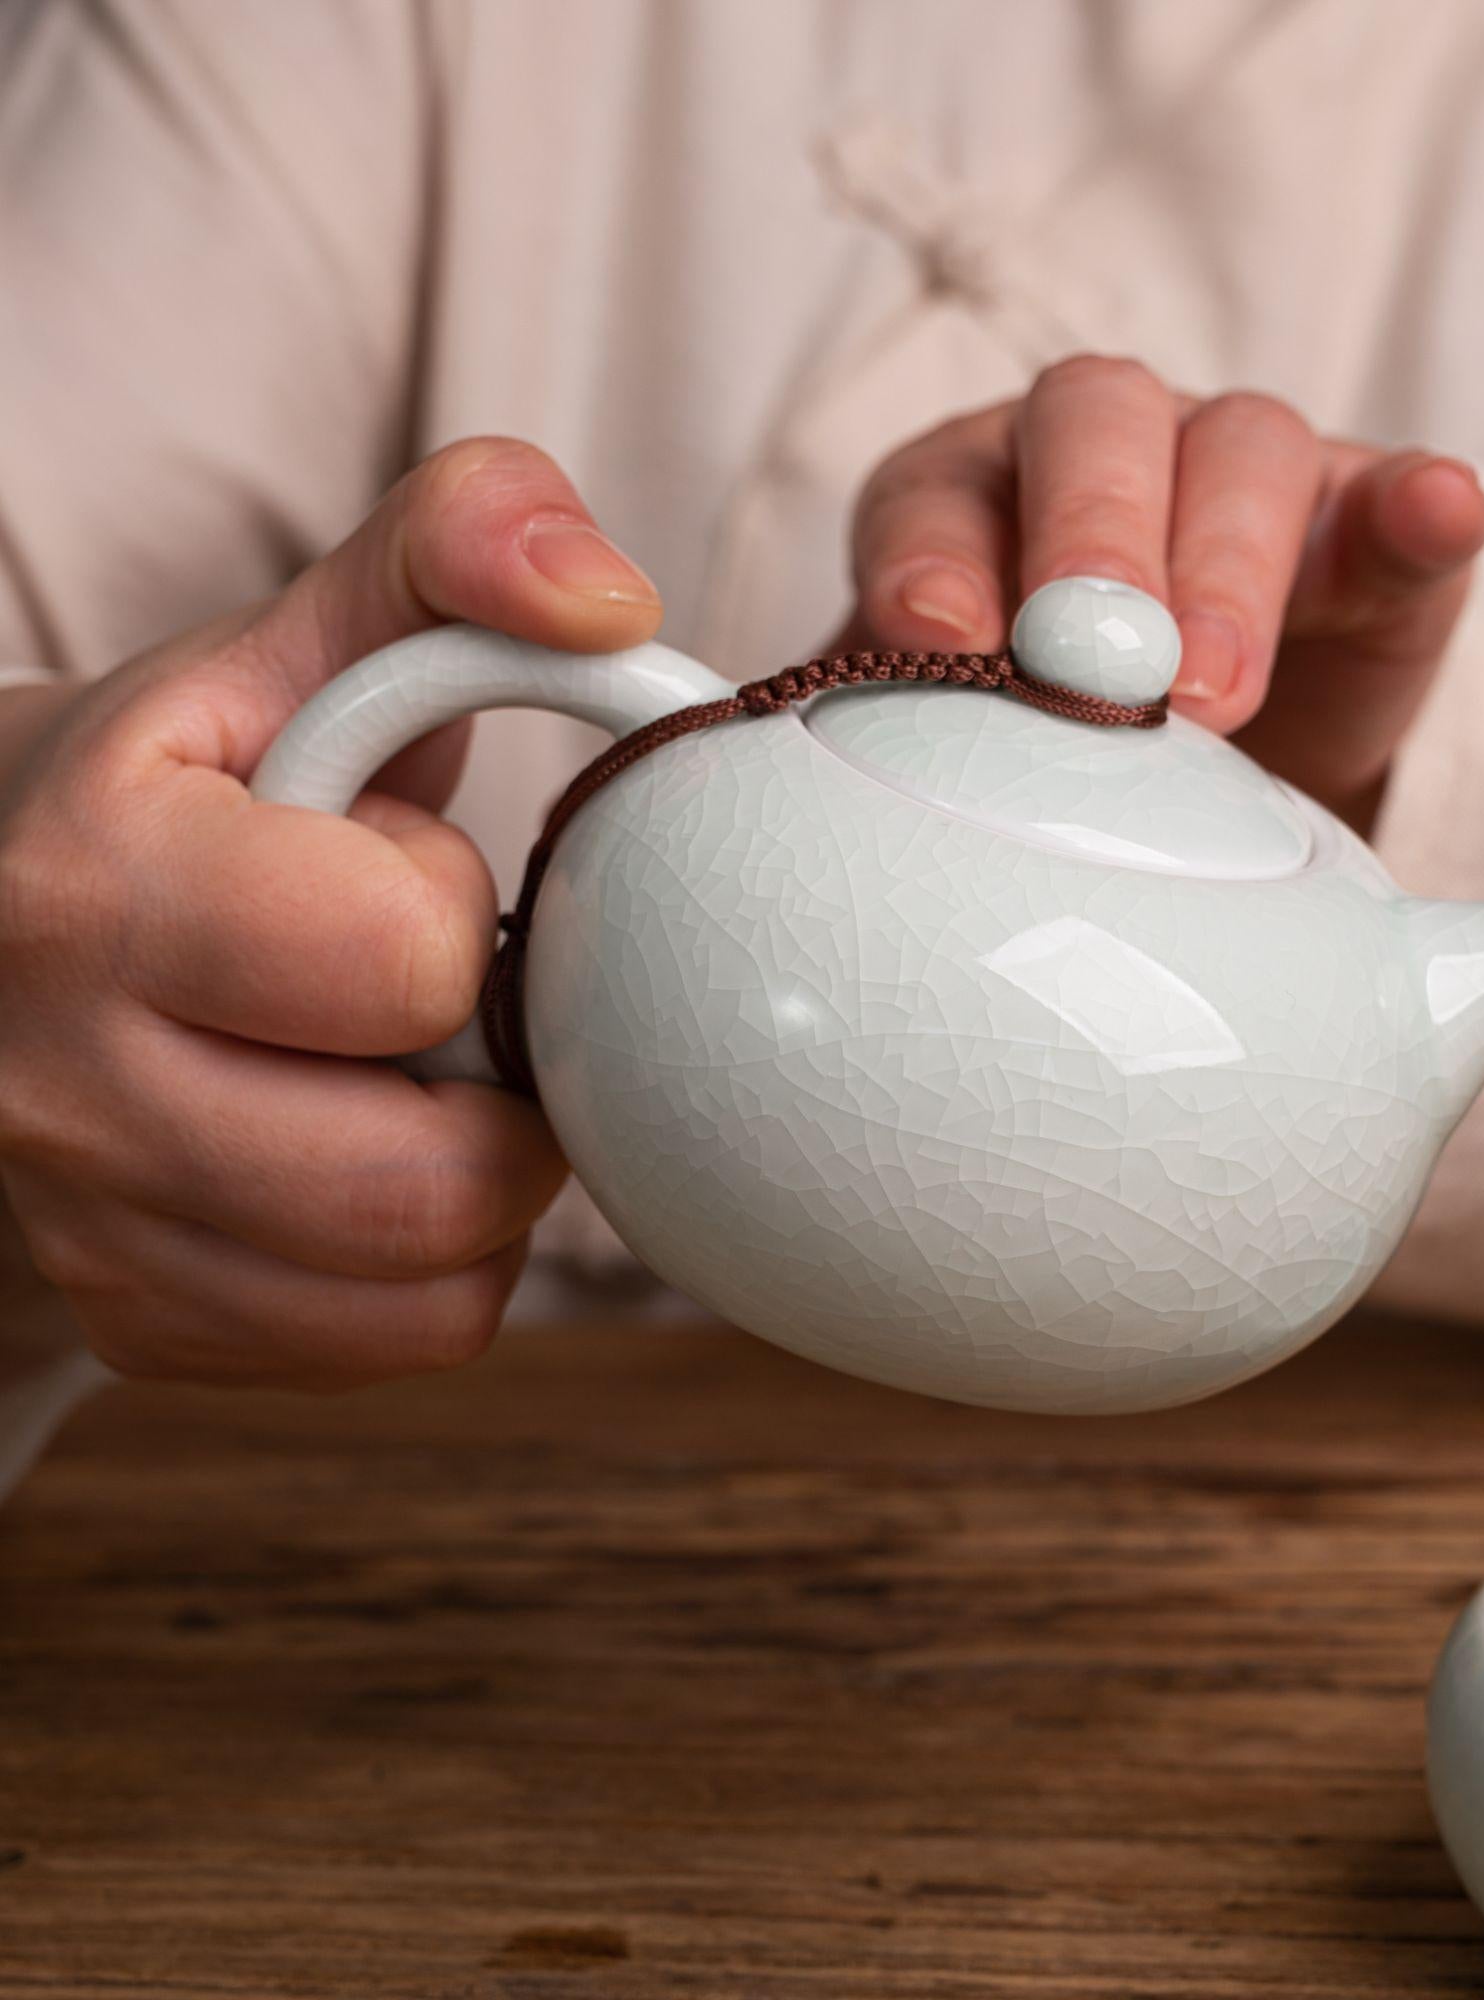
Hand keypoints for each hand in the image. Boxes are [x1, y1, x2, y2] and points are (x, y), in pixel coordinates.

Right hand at [0, 438, 660, 1387]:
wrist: (3, 914)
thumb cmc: (191, 778)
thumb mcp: (307, 630)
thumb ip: (459, 545)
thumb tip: (613, 598)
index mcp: (96, 879)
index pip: (405, 963)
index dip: (455, 912)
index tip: (401, 873)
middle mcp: (64, 1083)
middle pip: (431, 1182)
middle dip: (501, 1083)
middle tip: (454, 1003)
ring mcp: (95, 1225)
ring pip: (431, 1291)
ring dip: (484, 1179)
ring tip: (417, 1073)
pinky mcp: (143, 1317)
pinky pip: (395, 1342)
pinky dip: (437, 1264)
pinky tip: (378, 1154)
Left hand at [840, 355, 1483, 830]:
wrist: (1205, 808)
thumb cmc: (1052, 785)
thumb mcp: (964, 776)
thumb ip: (887, 767)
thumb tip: (756, 819)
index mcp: (973, 507)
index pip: (938, 489)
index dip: (933, 552)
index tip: (932, 644)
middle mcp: (1101, 466)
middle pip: (1093, 421)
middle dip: (1090, 534)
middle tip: (1094, 663)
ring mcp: (1238, 485)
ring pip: (1242, 448)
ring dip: (1223, 561)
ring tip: (1213, 698)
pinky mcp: (1365, 532)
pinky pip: (1397, 499)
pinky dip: (1417, 507)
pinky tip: (1438, 514)